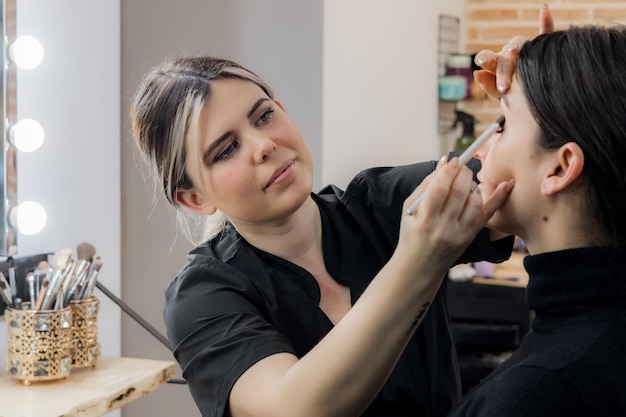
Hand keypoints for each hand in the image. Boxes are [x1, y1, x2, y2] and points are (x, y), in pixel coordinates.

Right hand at [398, 158, 512, 277]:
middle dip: (463, 173)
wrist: (419, 267)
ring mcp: (460, 233)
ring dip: (473, 185)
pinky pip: (488, 215)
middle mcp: (444, 227)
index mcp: (424, 220)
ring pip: (474, 201)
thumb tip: (444, 162)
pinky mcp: (471, 236)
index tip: (453, 161)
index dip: (448, 171)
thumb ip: (425, 185)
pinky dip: (498, 198)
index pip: (440, 189)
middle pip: (459, 192)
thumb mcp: (409, 210)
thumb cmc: (411, 234)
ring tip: (465, 183)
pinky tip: (507, 185)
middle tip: (462, 166)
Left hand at [473, 4, 553, 96]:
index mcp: (497, 64)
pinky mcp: (541, 47)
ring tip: (512, 50)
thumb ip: (488, 84)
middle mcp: (509, 54)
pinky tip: (544, 9)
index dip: (485, 61)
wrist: (533, 93)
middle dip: (502, 72)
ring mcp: (524, 49)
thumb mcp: (499, 92)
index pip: (488, 59)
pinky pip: (545, 32)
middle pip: (504, 57)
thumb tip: (477, 72)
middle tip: (503, 88)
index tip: (481, 67)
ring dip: (516, 45)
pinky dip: (546, 21)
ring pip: (519, 43)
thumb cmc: (512, 91)